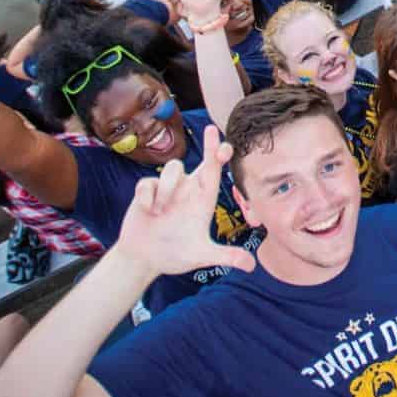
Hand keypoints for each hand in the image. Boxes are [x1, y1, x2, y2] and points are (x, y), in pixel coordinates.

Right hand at [116, 125, 256, 276]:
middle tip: (211, 129)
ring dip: (168, 188)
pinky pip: (148, 184)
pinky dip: (148, 197)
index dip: (221, 156)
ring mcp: (167, 189)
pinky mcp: (146, 193)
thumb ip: (226, 256)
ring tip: (161, 212)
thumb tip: (251, 266)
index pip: (215, 172)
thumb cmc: (175, 254)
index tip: (228, 145)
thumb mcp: (202, 255)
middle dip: (208, 144)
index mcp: (202, 199)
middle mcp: (187, 189)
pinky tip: (148, 212)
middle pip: (197, 160)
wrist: (144, 260)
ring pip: (172, 170)